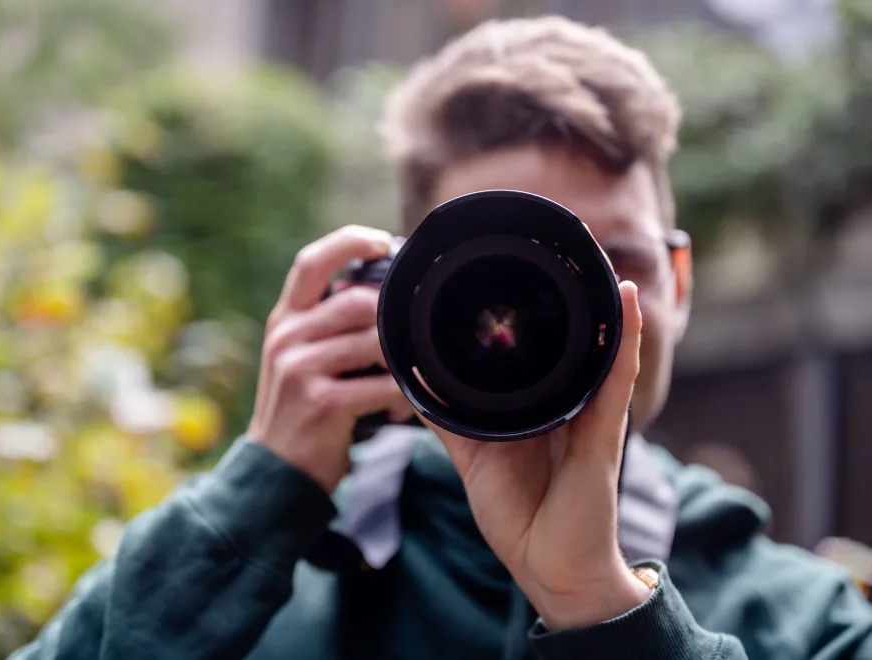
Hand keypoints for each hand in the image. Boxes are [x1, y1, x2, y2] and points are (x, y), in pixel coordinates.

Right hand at [247, 225, 412, 492]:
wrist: (276, 470)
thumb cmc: (301, 408)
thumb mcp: (299, 356)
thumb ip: (326, 323)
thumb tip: (383, 290)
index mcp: (284, 320)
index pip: (311, 262)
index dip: (349, 241)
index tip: (384, 241)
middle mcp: (288, 337)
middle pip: (358, 300)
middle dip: (394, 318)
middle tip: (413, 339)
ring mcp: (302, 369)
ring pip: (377, 341)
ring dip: (402, 362)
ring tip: (406, 382)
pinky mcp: (323, 402)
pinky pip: (383, 385)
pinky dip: (401, 396)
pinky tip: (400, 409)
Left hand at [427, 281, 650, 629]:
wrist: (548, 566)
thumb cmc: (518, 513)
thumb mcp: (472, 455)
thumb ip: (447, 417)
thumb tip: (411, 382)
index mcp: (536, 405)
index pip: (535, 348)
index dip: (525, 309)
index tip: (507, 266)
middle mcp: (567, 402)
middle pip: (571, 340)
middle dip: (567, 296)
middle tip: (555, 245)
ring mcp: (590, 414)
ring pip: (599, 348)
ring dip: (601, 304)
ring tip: (593, 257)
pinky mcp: (603, 434)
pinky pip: (615, 379)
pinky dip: (622, 340)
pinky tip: (624, 302)